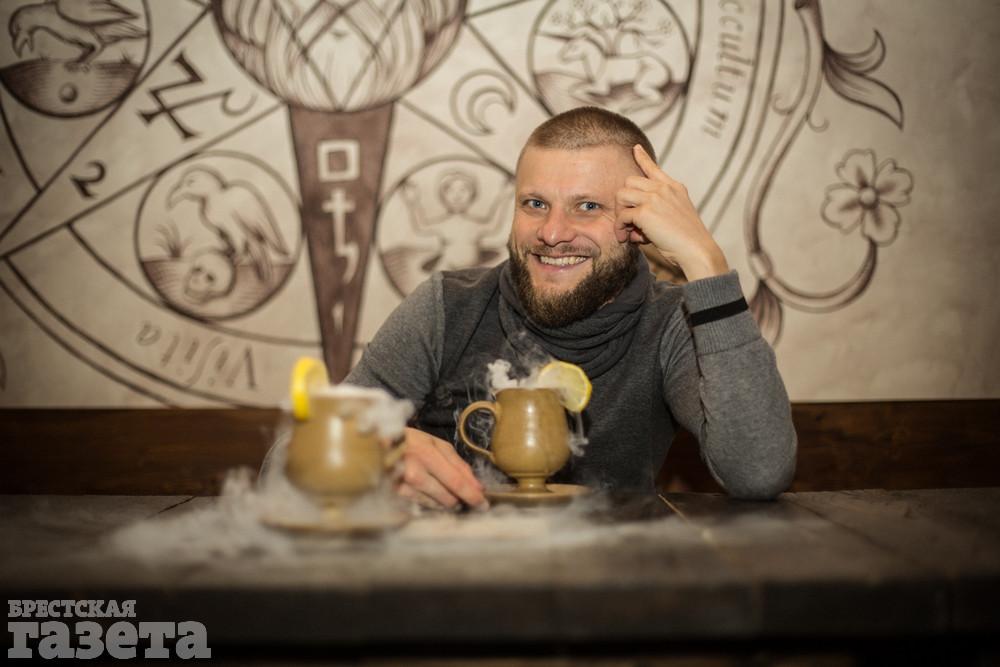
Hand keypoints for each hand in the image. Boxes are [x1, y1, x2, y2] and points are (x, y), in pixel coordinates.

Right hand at [395, 427, 487, 509]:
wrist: (376, 446)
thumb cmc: (411, 442)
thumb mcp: (436, 444)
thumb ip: (458, 464)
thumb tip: (478, 486)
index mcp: (426, 453)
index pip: (455, 481)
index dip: (472, 495)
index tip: (484, 503)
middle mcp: (414, 472)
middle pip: (447, 496)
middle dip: (461, 500)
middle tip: (468, 500)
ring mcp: (403, 486)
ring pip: (436, 504)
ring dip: (447, 503)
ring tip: (450, 496)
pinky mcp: (396, 497)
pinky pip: (423, 506)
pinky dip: (433, 503)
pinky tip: (434, 497)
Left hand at [615, 145, 728, 280]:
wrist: (697, 249)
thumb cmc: (687, 240)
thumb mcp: (677, 216)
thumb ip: (658, 211)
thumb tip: (634, 223)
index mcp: (675, 188)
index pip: (654, 168)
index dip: (643, 158)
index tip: (636, 148)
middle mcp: (664, 189)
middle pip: (629, 182)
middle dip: (624, 202)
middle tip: (627, 221)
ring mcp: (655, 198)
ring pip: (622, 195)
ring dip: (619, 214)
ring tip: (626, 230)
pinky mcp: (646, 212)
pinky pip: (622, 216)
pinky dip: (620, 228)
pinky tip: (626, 238)